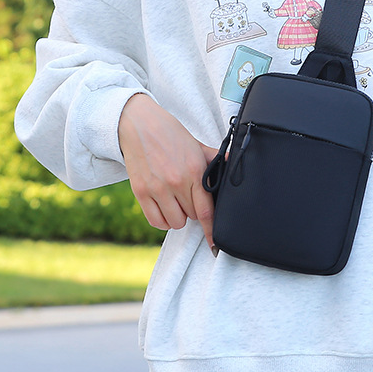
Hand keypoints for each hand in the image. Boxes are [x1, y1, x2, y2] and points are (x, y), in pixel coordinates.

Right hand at [118, 93, 216, 250]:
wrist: (139, 125)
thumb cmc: (170, 135)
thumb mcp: (197, 146)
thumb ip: (215, 159)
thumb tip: (233, 161)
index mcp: (194, 171)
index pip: (206, 211)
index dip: (211, 231)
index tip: (215, 246)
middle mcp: (176, 182)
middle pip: (192, 217)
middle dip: (194, 210)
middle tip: (189, 195)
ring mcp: (157, 189)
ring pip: (175, 222)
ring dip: (179, 215)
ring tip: (177, 199)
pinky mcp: (141, 192)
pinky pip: (156, 221)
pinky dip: (163, 219)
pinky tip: (165, 206)